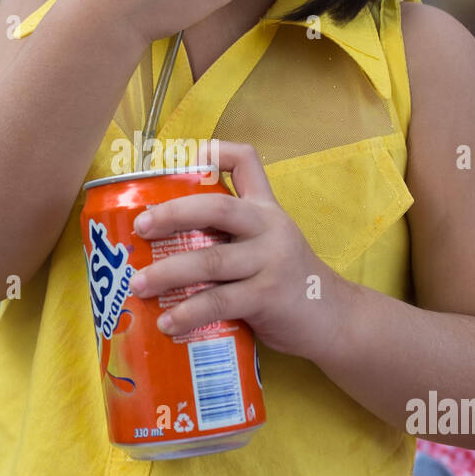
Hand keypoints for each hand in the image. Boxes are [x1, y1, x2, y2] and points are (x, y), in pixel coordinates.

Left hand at [128, 140, 340, 359]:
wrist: (334, 318)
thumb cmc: (287, 282)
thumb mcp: (268, 244)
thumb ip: (231, 237)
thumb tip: (167, 244)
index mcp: (265, 209)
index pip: (246, 162)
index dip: (215, 152)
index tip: (181, 159)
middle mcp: (269, 227)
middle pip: (217, 208)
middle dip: (172, 214)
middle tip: (140, 227)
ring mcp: (270, 261)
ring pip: (210, 260)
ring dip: (168, 272)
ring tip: (140, 284)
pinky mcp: (268, 296)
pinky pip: (220, 301)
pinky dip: (189, 312)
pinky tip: (167, 323)